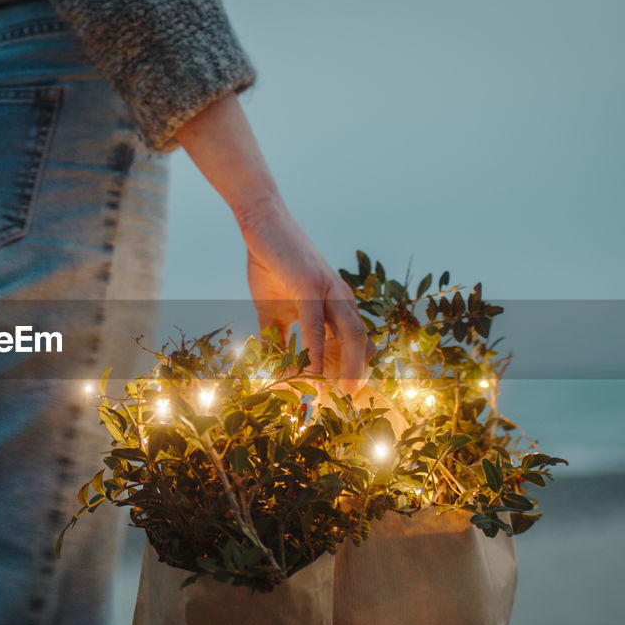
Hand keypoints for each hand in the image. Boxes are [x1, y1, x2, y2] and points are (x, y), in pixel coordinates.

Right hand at [236, 196, 373, 394]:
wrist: (262, 224)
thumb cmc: (271, 263)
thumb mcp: (273, 308)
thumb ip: (277, 337)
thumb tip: (273, 367)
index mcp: (336, 303)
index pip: (355, 341)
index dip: (353, 367)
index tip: (343, 394)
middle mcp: (341, 298)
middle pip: (362, 342)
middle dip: (359, 374)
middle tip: (349, 400)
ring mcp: (329, 291)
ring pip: (349, 336)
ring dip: (345, 368)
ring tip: (337, 394)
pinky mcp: (310, 284)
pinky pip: (317, 324)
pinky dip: (315, 349)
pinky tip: (310, 369)